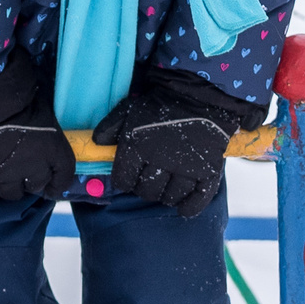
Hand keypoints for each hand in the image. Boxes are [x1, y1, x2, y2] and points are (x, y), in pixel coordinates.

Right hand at [0, 47, 77, 205]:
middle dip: (29, 180)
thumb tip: (39, 124)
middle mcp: (35, 168)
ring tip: (0, 173)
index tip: (51, 187)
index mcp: (54, 150)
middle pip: (35, 185)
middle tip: (19, 169)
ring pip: (11, 193)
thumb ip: (44, 125)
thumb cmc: (17, 97)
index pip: (63, 176)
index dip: (57, 184)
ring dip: (7, 186)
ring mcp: (9, 176)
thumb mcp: (42, 108)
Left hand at [91, 70, 264, 218]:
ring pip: (169, 197)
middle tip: (150, 179)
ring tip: (166, 186)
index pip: (123, 181)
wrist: (200, 96)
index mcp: (137, 147)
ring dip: (165, 196)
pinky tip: (182, 207)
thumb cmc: (160, 104)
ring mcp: (186, 168)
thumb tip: (97, 144)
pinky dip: (188, 207)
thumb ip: (110, 127)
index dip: (125, 181)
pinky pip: (196, 200)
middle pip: (146, 192)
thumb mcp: (129, 110)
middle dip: (144, 188)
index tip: (130, 176)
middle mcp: (160, 161)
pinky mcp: (208, 172)